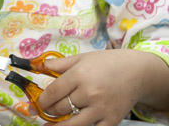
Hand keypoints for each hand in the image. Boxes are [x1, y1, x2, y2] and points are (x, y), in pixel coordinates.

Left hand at [36, 49, 151, 125]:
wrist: (138, 73)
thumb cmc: (108, 63)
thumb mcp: (82, 58)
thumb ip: (60, 64)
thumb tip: (41, 66)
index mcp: (79, 75)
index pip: (53, 92)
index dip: (43, 100)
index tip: (38, 103)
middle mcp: (89, 93)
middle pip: (61, 108)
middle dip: (49, 111)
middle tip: (45, 111)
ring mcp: (101, 108)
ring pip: (73, 123)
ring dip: (59, 125)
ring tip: (51, 125)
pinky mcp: (112, 120)